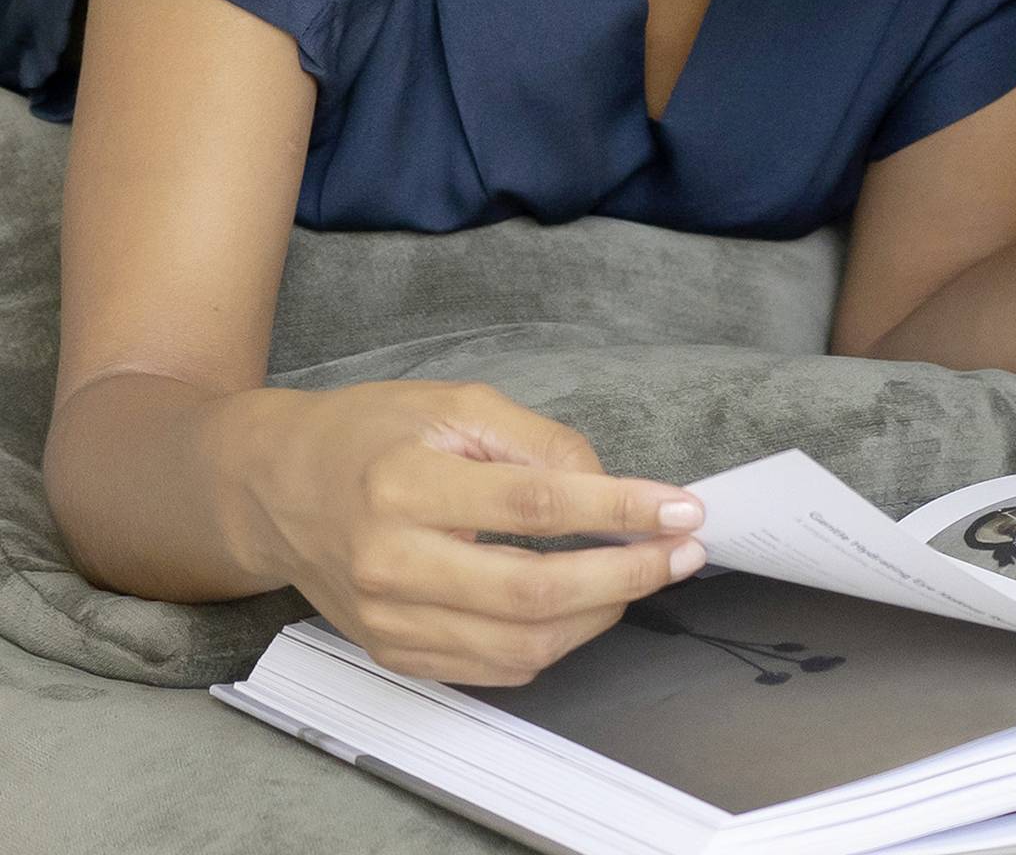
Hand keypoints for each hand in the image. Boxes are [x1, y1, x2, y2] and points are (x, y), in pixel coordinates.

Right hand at [244, 378, 707, 685]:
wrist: (276, 486)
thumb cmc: (371, 433)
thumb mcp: (457, 404)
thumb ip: (537, 441)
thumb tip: (608, 483)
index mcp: (406, 486)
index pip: (534, 507)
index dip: (618, 510)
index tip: (679, 507)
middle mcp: (392, 562)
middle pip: (532, 592)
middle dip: (626, 575)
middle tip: (682, 552)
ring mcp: (389, 619)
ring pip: (520, 644)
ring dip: (602, 614)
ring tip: (644, 575)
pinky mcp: (393, 651)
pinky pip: (492, 668)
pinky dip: (555, 644)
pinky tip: (587, 606)